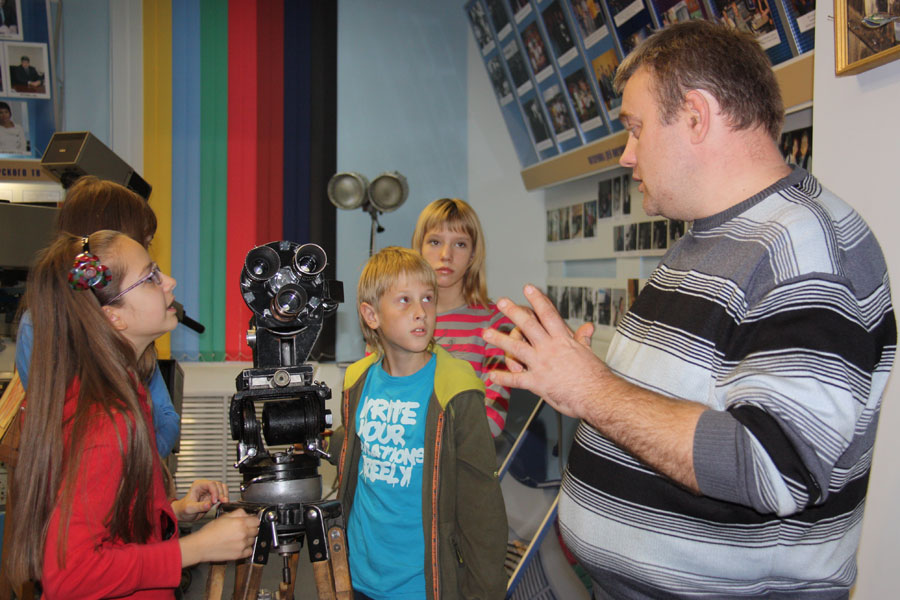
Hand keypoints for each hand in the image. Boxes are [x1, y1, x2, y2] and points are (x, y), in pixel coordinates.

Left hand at [172, 479, 228, 521]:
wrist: (183, 513)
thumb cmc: (184, 509)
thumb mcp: (190, 509)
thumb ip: (199, 507)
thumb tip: (209, 505)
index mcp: (198, 485)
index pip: (211, 484)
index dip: (215, 492)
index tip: (214, 501)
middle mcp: (205, 486)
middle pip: (218, 485)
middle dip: (221, 493)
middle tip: (222, 502)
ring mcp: (210, 491)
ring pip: (222, 488)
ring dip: (224, 495)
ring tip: (223, 502)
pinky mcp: (213, 496)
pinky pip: (222, 494)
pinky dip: (224, 498)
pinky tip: (222, 504)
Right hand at [179, 508, 259, 566]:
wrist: (201, 546)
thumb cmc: (209, 531)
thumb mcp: (224, 517)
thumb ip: (238, 513)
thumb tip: (247, 513)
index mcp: (240, 523)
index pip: (257, 521)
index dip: (253, 520)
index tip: (250, 522)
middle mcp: (243, 534)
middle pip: (256, 530)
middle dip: (251, 529)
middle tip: (242, 529)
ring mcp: (242, 545)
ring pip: (253, 540)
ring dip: (248, 539)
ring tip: (238, 538)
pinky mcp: (239, 555)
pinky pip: (249, 551)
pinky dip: (246, 549)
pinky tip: (239, 546)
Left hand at [483, 284, 606, 420]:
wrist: (597, 396)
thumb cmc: (595, 377)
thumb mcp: (590, 353)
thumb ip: (584, 339)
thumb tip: (588, 327)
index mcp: (563, 340)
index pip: (548, 314)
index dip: (537, 300)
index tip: (529, 288)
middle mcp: (550, 349)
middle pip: (528, 325)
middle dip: (513, 312)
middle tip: (501, 302)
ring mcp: (541, 365)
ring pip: (516, 348)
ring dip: (499, 339)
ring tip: (486, 333)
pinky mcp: (537, 383)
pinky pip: (516, 379)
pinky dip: (503, 378)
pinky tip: (492, 376)